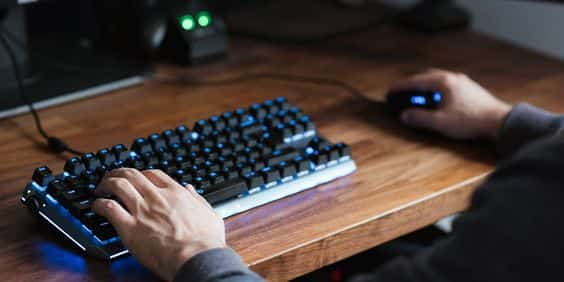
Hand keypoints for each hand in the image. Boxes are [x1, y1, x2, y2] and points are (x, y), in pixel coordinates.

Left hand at [92, 168, 225, 280]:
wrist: (197, 257)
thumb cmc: (205, 241)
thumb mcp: (209, 214)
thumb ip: (198, 199)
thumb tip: (191, 190)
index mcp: (176, 193)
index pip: (153, 174)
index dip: (141, 174)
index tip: (137, 178)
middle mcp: (157, 197)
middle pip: (132, 175)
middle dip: (119, 173)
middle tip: (112, 177)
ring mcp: (142, 211)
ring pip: (117, 185)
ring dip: (106, 183)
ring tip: (100, 188)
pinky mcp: (130, 228)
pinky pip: (108, 208)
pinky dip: (99, 204)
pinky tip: (96, 206)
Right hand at [390, 69, 511, 140]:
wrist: (499, 122)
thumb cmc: (470, 121)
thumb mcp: (440, 122)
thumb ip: (419, 118)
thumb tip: (404, 115)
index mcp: (443, 82)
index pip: (415, 81)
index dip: (400, 87)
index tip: (390, 92)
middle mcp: (453, 77)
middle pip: (426, 76)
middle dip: (412, 84)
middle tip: (402, 93)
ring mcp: (463, 82)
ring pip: (438, 79)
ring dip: (425, 86)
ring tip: (418, 97)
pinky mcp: (470, 89)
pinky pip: (447, 84)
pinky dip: (436, 89)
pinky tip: (437, 100)